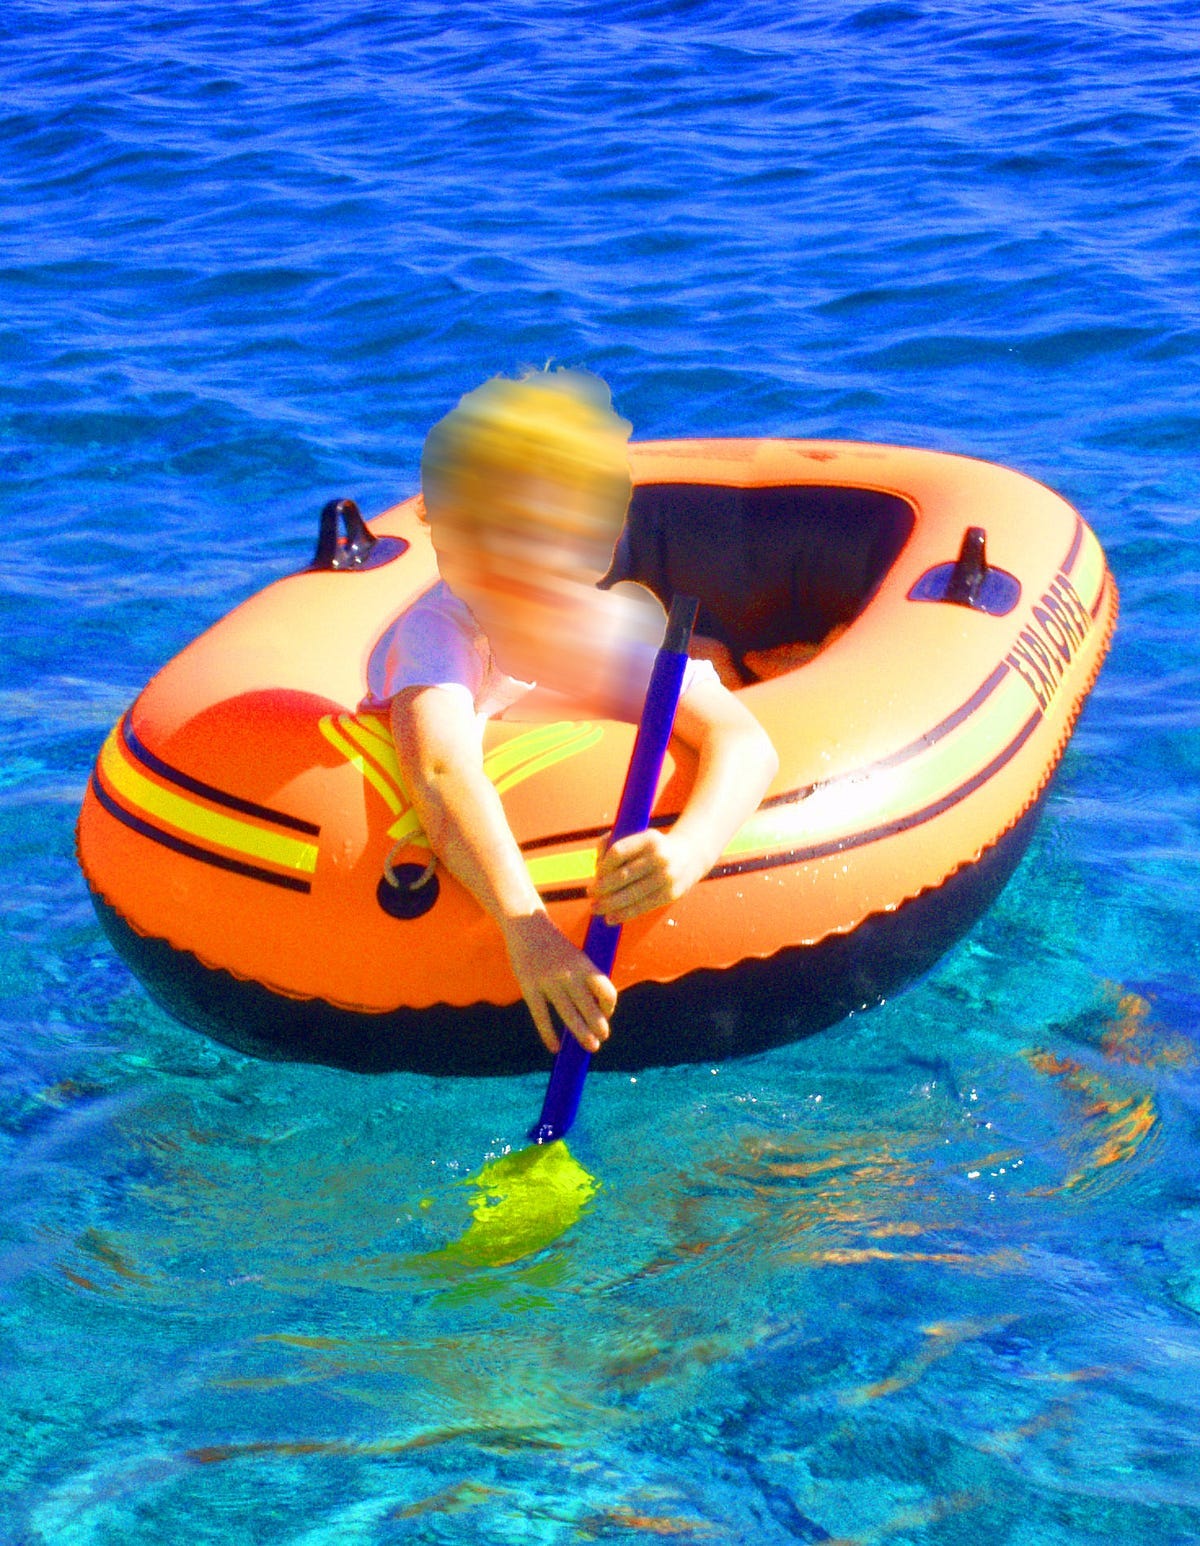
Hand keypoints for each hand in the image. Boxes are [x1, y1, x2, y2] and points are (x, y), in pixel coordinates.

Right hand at [501, 911, 616, 1055]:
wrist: (525, 925)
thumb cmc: (554, 944)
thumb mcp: (576, 955)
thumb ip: (585, 977)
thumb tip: (596, 1008)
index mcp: (584, 964)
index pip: (606, 990)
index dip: (610, 1006)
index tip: (606, 1014)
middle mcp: (569, 974)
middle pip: (590, 1006)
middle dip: (599, 1027)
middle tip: (601, 1040)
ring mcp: (548, 981)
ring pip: (568, 1014)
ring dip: (581, 1034)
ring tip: (590, 1046)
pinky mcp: (529, 987)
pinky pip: (540, 1016)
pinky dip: (548, 1034)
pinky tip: (554, 1048)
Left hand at [589, 828, 704, 925]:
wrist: (689, 856)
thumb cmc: (652, 848)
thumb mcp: (638, 837)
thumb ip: (612, 843)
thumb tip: (597, 867)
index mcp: (649, 839)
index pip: (618, 852)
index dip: (603, 866)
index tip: (595, 874)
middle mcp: (660, 857)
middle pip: (623, 875)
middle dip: (602, 887)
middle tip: (590, 893)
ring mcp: (667, 877)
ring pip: (632, 894)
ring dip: (609, 903)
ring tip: (595, 908)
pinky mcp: (671, 894)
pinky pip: (643, 907)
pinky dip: (624, 914)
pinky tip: (610, 918)